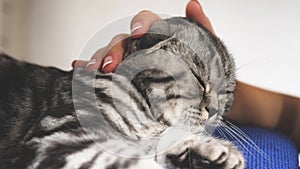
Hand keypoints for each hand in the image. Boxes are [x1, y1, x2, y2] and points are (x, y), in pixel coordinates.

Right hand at [72, 0, 214, 72]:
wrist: (204, 94)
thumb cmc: (204, 68)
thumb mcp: (206, 48)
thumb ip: (201, 26)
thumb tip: (192, 4)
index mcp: (159, 34)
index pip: (146, 22)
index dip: (140, 23)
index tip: (139, 33)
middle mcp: (141, 46)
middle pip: (122, 40)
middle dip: (114, 50)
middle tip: (110, 65)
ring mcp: (130, 61)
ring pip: (109, 54)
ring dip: (98, 59)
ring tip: (93, 70)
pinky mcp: (124, 76)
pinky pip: (104, 70)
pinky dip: (88, 68)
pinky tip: (79, 70)